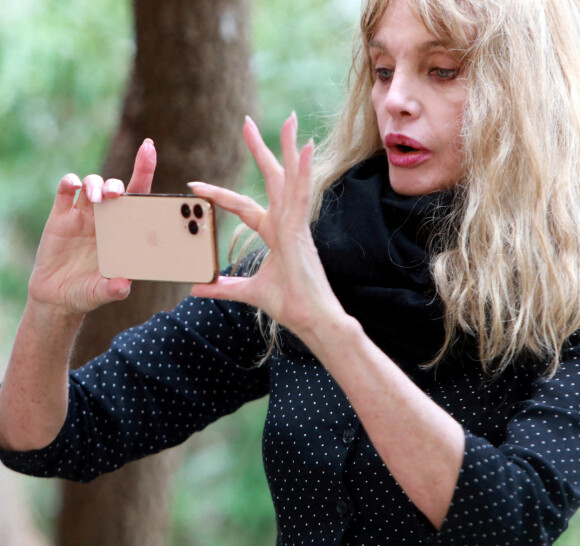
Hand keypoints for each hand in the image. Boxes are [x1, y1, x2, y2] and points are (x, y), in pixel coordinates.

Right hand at [27, 139, 156, 315]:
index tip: (149, 147)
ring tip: (95, 199)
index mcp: (125, 232)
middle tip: (116, 196)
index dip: (144, 171)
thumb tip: (124, 285)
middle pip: (117, 188)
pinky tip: (72, 186)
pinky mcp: (60, 217)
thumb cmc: (88, 294)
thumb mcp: (102, 294)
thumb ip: (113, 289)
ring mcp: (84, 216)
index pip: (139, 197)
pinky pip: (66, 191)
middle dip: (118, 185)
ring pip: (92, 185)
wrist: (58, 298)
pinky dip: (69, 183)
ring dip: (96, 184)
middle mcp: (107, 219)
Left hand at [189, 114, 343, 339]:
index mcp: (274, 233)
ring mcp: (295, 224)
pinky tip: (304, 147)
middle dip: (261, 149)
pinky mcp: (301, 231)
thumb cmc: (289, 304)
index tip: (194, 185)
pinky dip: (303, 171)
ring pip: (289, 178)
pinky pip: (301, 195)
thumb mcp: (248, 291)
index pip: (242, 206)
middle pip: (272, 178)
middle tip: (248, 121)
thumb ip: (223, 287)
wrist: (311, 318)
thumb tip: (196, 287)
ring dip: (287, 147)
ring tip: (288, 119)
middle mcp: (285, 222)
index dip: (219, 195)